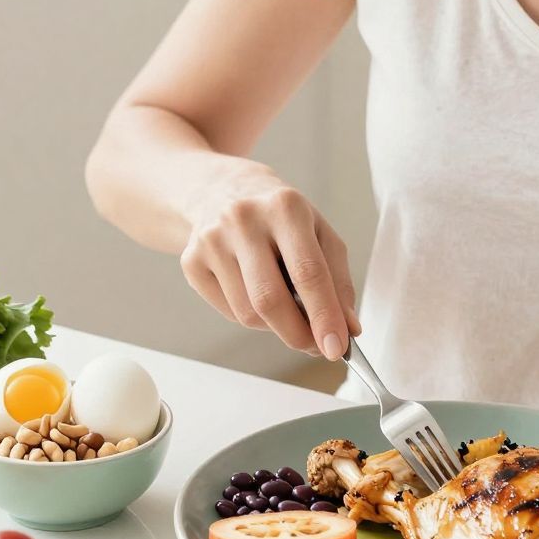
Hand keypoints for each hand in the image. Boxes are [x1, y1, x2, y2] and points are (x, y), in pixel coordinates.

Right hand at [179, 162, 360, 359]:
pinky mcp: (190, 261)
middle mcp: (243, 219)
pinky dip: (250, 317)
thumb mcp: (319, 234)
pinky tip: (255, 292)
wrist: (223, 190)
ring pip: (247, 313)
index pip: (308, 273)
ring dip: (275, 325)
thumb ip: (338, 281)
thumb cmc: (280, 217)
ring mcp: (211, 240)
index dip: (324, 316)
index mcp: (285, 208)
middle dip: (297, 334)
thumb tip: (348, 328)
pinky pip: (228, 312)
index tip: (336, 348)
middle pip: (270, 299)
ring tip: (284, 304)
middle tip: (315, 347)